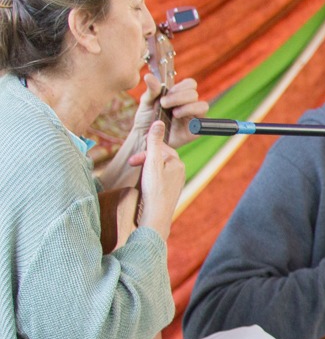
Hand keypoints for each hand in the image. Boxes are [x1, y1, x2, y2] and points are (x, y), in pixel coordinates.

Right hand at [128, 122, 183, 237]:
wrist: (156, 216)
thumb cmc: (153, 189)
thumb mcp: (151, 162)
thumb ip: (153, 142)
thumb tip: (158, 122)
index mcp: (178, 163)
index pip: (160, 148)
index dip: (145, 151)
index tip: (133, 159)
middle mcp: (180, 172)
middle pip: (159, 158)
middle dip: (144, 159)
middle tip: (132, 165)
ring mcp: (175, 183)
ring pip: (158, 169)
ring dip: (145, 169)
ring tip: (138, 177)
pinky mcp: (169, 192)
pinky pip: (158, 180)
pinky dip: (149, 179)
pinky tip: (143, 186)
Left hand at [130, 72, 209, 148]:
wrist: (144, 138)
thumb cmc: (146, 120)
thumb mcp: (146, 102)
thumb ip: (152, 90)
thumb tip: (148, 76)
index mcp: (179, 96)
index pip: (190, 84)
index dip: (180, 87)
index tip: (165, 94)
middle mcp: (189, 105)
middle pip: (194, 94)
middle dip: (179, 97)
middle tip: (164, 104)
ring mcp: (194, 118)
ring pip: (202, 105)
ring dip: (187, 107)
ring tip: (174, 113)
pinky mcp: (196, 130)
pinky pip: (202, 122)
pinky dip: (193, 119)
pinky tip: (179, 120)